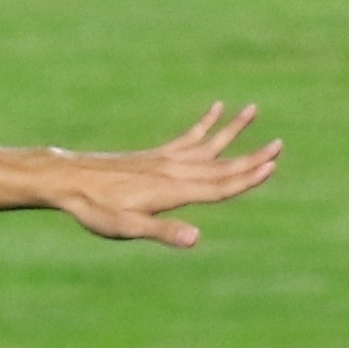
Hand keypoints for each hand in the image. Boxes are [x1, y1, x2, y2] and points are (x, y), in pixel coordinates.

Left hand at [47, 104, 280, 248]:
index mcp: (174, 190)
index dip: (246, 180)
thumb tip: (196, 239)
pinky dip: (205, 124)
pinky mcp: (154, 156)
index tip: (271, 168)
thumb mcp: (128, 228)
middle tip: (279, 145)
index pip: (219, 187)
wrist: (69, 181)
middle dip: (250, 158)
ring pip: (208, 145)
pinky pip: (187, 137)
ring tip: (253, 110)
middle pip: (220, 165)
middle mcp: (174, 171)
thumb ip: (164, 232)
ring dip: (233, 131)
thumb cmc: (96, 209)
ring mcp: (165, 160)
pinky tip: (217, 108)